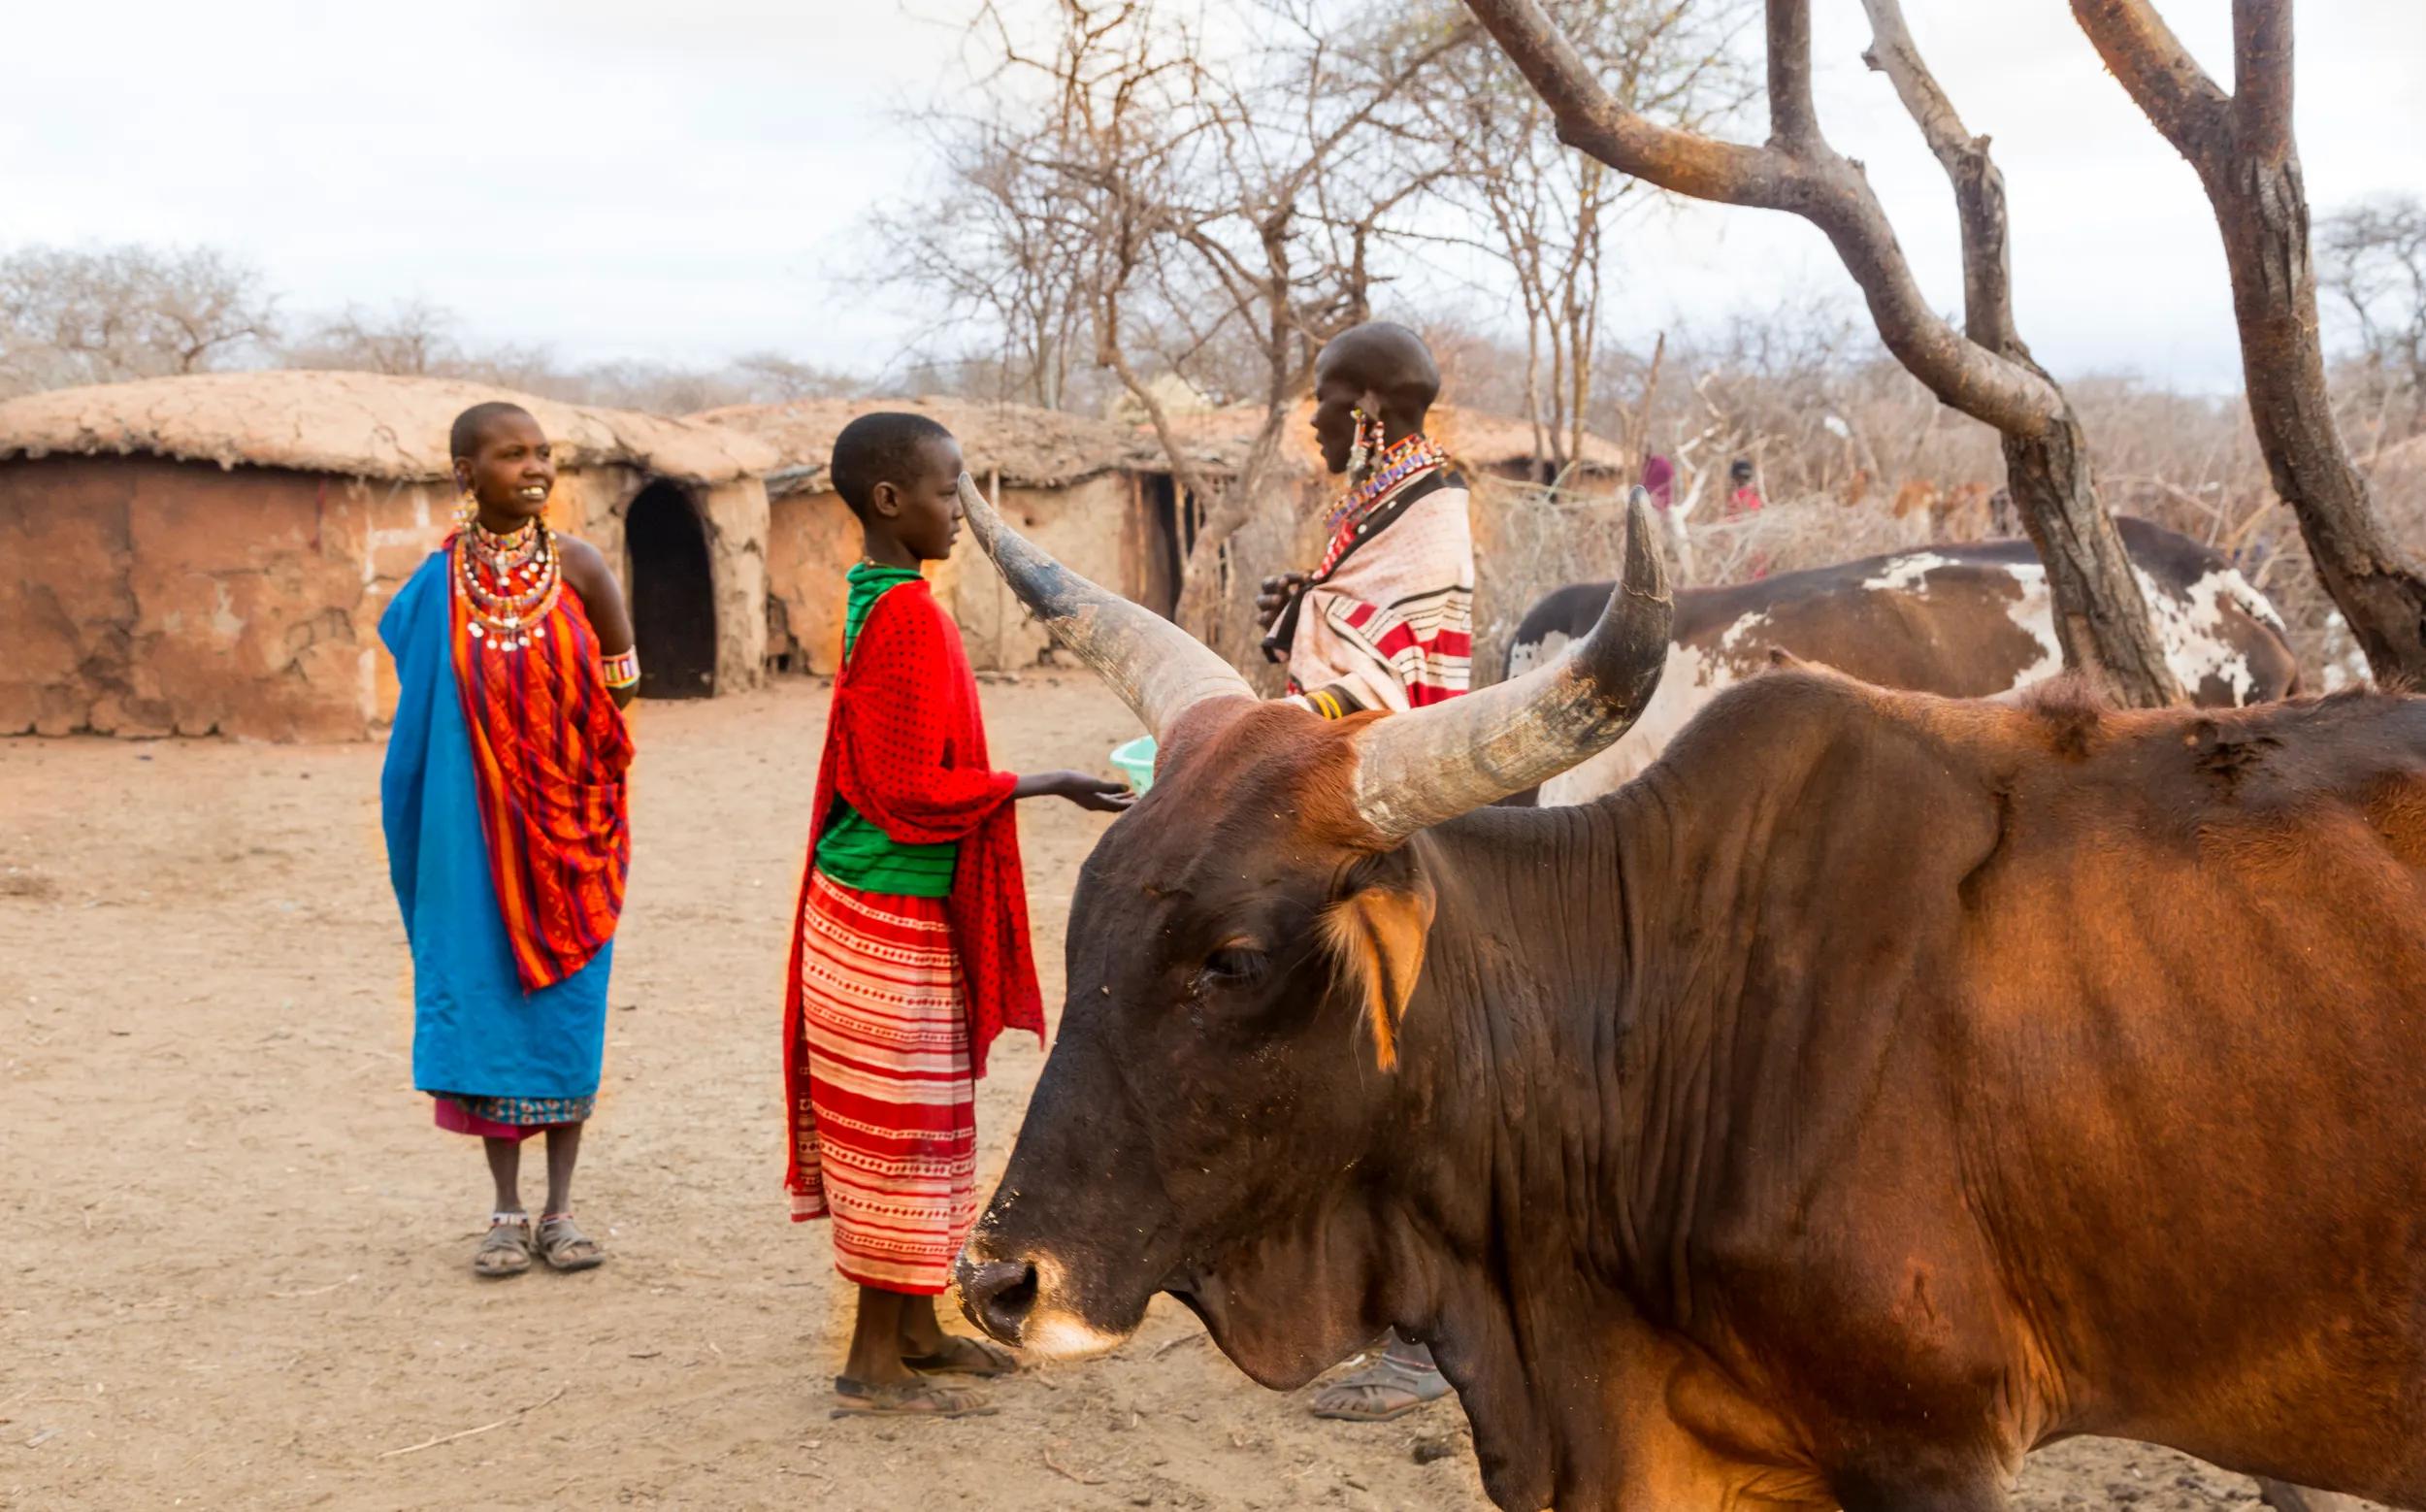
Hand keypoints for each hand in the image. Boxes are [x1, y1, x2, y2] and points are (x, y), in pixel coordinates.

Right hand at [1014, 770, 1135, 811]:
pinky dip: (1114, 795)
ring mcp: (1092, 801)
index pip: (1119, 807)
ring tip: (1135, 794)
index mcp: (1098, 804)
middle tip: (1144, 798)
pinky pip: (1105, 798)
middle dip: (1130, 803)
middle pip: (1117, 806)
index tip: (1144, 802)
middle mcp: (1096, 805)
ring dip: (1123, 799)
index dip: (1132, 806)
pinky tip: (1117, 790)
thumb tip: (1127, 788)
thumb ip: (1111, 786)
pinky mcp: (1088, 796)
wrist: (1056, 782)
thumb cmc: (1074, 781)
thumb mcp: (1094, 783)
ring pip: (1112, 802)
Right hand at [1256, 571, 1308, 631]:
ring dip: (1269, 598)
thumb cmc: (1303, 612)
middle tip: (1284, 583)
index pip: (1285, 577)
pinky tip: (1271, 615)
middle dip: (1275, 582)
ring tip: (1278, 599)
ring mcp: (1267, 609)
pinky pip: (1260, 619)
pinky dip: (1264, 616)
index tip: (1306, 577)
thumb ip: (1310, 588)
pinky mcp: (1265, 624)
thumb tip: (1318, 577)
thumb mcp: (1307, 599)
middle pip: (1266, 584)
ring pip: (1260, 600)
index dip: (1294, 576)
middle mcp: (1272, 595)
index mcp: (1282, 588)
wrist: (1297, 634)